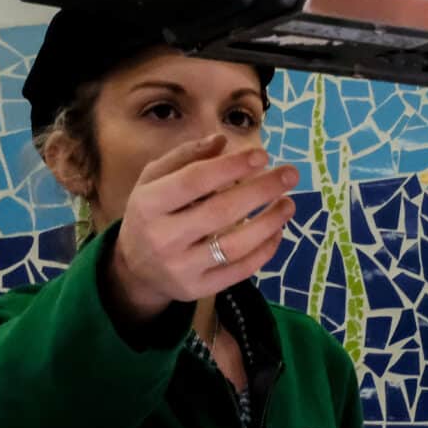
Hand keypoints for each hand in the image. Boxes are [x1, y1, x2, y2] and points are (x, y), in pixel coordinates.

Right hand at [104, 134, 298, 326]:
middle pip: (221, 212)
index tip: (262, 155)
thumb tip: (222, 139)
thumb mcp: (155, 180)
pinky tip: (277, 231)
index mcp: (148, 204)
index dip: (231, 167)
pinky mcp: (200, 289)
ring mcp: (182, 267)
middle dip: (261, 191)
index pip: (194, 181)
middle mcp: (163, 237)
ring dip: (270, 222)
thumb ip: (185, 158)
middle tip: (291, 175)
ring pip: (235, 245)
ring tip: (289, 204)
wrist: (135, 269)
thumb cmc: (151, 214)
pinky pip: (241, 270)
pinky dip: (265, 250)